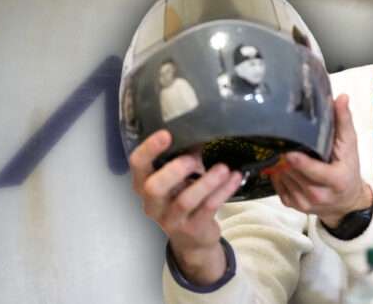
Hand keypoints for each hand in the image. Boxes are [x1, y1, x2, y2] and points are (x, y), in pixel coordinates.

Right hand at [128, 130, 242, 284]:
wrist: (193, 239)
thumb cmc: (182, 198)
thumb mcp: (176, 180)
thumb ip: (182, 159)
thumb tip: (203, 133)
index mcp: (144, 184)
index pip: (137, 165)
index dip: (149, 149)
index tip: (166, 134)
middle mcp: (153, 203)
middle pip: (154, 187)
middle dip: (175, 170)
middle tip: (195, 159)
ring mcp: (171, 219)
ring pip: (185, 200)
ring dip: (207, 182)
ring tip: (224, 168)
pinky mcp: (193, 229)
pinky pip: (208, 208)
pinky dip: (223, 191)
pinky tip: (235, 177)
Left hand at [270, 94, 372, 227]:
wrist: (346, 202)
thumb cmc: (348, 169)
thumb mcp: (350, 145)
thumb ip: (344, 121)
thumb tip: (342, 97)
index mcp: (335, 181)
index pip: (313, 171)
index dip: (299, 161)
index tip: (287, 149)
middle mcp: (318, 195)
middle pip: (294, 172)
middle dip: (285, 156)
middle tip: (276, 138)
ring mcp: (303, 202)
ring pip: (283, 177)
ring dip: (278, 163)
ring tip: (277, 147)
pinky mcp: (292, 205)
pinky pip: (277, 185)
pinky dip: (277, 172)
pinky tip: (279, 161)